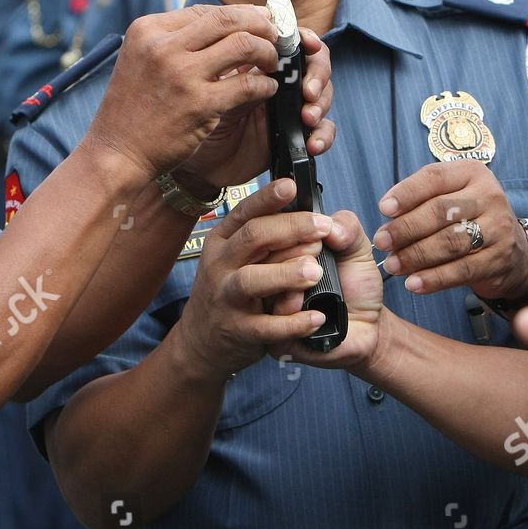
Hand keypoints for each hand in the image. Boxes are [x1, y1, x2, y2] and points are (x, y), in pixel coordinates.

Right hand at [84, 4, 281, 181]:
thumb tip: (225, 25)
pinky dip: (265, 84)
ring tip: (272, 63)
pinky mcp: (200, 104)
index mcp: (148, 30)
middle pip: (230, 18)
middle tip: (275, 36)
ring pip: (245, 44)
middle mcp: (163, 46)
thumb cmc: (133, 109)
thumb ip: (175, 42)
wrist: (116, 153)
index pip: (206, 11)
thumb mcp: (141, 60)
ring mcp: (182, 74)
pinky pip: (248, 84)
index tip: (259, 21)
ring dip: (268, 52)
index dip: (240, 14)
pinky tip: (267, 89)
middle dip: (261, 24)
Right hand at [173, 179, 339, 380]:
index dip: (269, 198)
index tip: (291, 185)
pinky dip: (292, 323)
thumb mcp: (242, 257)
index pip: (247, 212)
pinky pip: (266, 328)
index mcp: (225, 240)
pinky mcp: (239, 332)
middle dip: (290, 228)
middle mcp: (222, 264)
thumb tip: (316, 220)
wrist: (204, 343)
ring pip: (252, 280)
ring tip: (315, 271)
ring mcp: (227, 298)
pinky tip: (316, 317)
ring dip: (285, 273)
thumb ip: (275, 234)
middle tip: (323, 227)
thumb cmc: (234, 290)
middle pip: (252, 238)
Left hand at [177, 26, 335, 190]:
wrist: (192, 161)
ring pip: (323, 93)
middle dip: (318, 72)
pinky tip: (314, 143)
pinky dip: (325, 134)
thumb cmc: (191, 116)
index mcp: (257, 58)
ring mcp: (289, 106)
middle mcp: (278, 79)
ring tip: (308, 117)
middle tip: (307, 91)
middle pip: (315, 61)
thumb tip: (247, 40)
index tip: (308, 45)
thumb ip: (228, 64)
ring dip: (322, 103)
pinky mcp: (295, 135)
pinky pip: (323, 130)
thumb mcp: (206, 86)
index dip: (304, 39)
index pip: (291, 38)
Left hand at [372, 162, 527, 299]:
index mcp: (472, 173)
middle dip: (406, 228)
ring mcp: (498, 228)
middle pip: (441, 211)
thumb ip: (421, 198)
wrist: (513, 250)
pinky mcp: (500, 259)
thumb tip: (388, 214)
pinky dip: (435, 278)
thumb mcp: (451, 195)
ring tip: (393, 265)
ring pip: (450, 242)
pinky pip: (462, 270)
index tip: (383, 209)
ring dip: (416, 255)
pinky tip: (414, 283)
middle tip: (382, 242)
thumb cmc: (469, 217)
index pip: (435, 178)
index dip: (407, 193)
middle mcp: (489, 196)